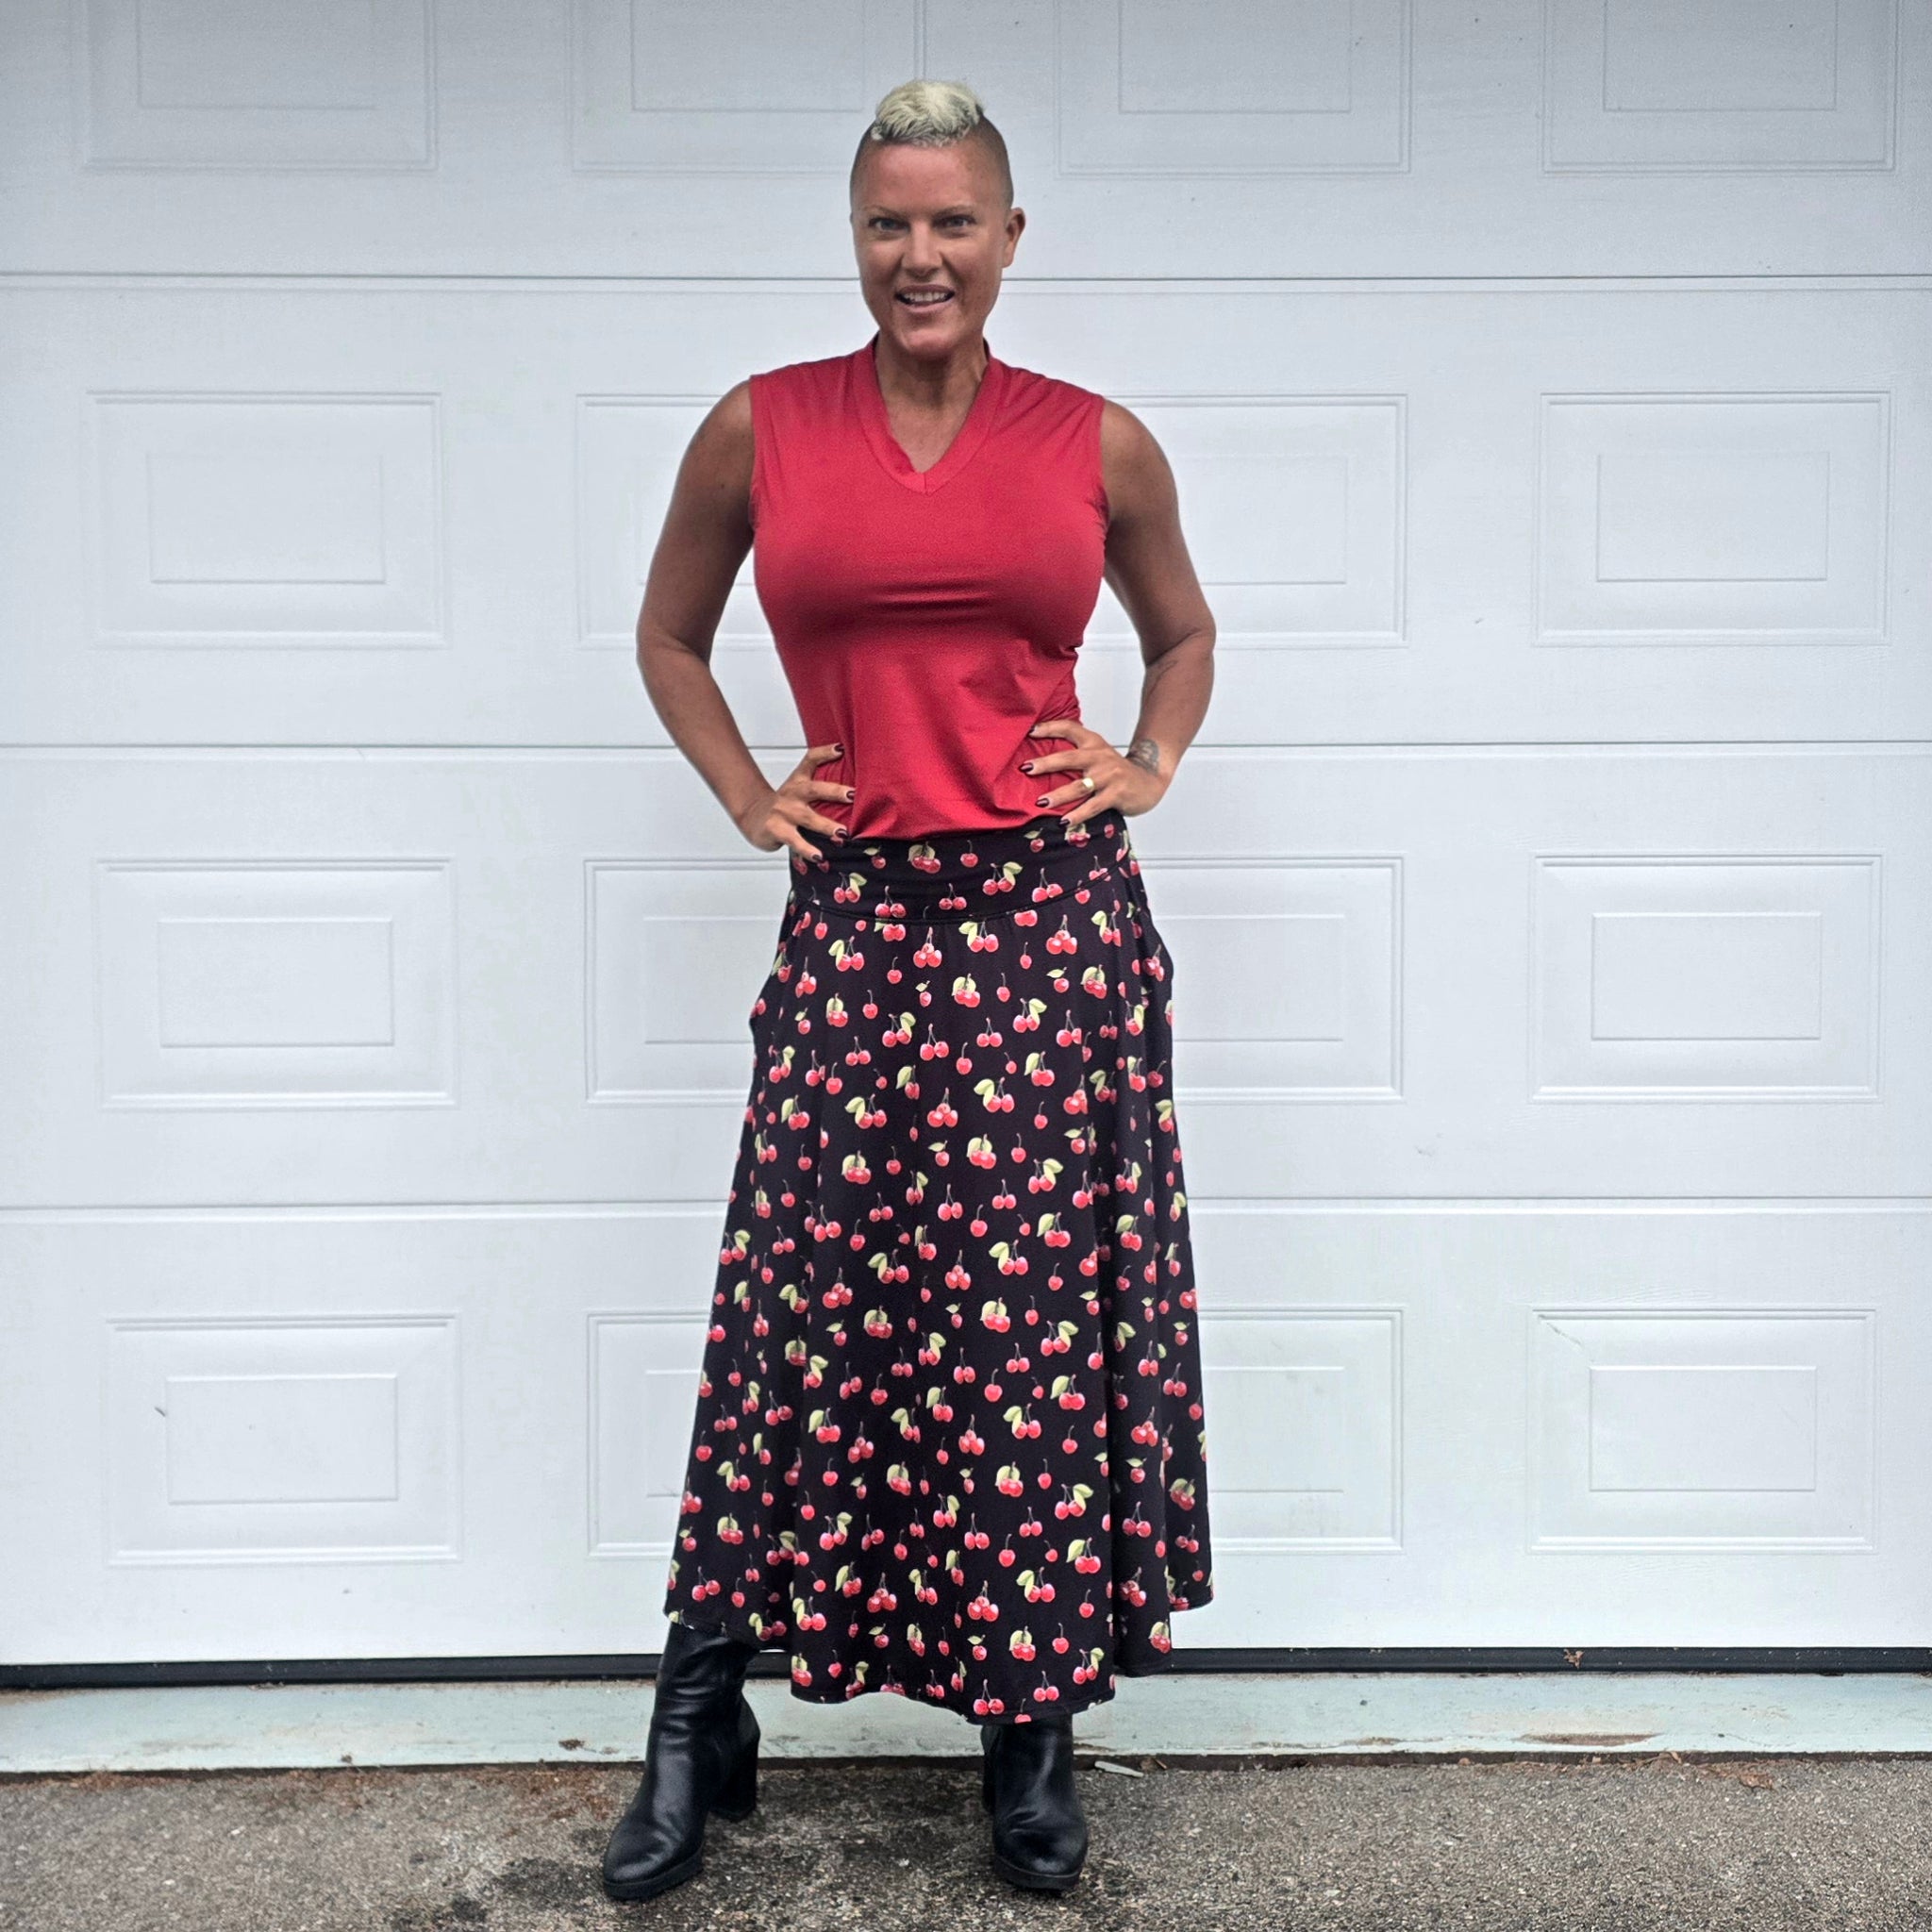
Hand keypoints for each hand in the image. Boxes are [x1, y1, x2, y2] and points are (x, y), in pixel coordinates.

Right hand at [734, 741, 854, 859]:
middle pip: (814, 789)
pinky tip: (819, 856)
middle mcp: (792, 793)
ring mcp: (784, 812)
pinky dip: (807, 850)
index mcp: (799, 780)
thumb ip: (821, 784)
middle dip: (835, 791)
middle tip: (853, 795)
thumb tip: (854, 786)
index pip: (810, 760)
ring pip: (808, 818)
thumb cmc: (785, 804)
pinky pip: (795, 841)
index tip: (840, 749)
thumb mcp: (799, 788)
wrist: (753, 817)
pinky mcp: (777, 830)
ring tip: (843, 833)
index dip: (825, 752)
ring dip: (826, 825)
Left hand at [1021, 718, 1167, 824]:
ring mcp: (1109, 776)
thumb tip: (1040, 759)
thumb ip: (1076, 753)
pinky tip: (1065, 821)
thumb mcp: (1098, 754)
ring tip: (1041, 802)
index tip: (1030, 731)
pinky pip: (1093, 806)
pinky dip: (1078, 814)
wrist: (1149, 780)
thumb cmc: (1116, 770)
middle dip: (1046, 763)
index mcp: (1094, 743)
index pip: (1070, 728)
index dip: (1050, 728)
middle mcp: (1100, 757)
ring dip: (1058, 795)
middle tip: (1027, 768)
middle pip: (1070, 758)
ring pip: (1079, 785)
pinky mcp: (1116, 794)